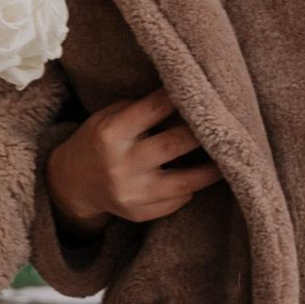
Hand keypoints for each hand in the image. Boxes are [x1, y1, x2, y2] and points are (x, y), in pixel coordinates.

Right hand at [45, 89, 219, 232]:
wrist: (73, 183)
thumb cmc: (98, 142)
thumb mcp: (108, 118)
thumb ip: (141, 110)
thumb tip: (185, 101)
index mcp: (111, 134)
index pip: (155, 109)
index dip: (181, 97)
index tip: (206, 89)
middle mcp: (121, 165)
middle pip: (176, 143)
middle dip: (205, 132)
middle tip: (229, 122)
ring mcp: (131, 193)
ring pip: (187, 181)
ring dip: (213, 169)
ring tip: (232, 158)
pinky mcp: (139, 213)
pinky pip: (177, 201)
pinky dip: (191, 188)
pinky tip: (199, 177)